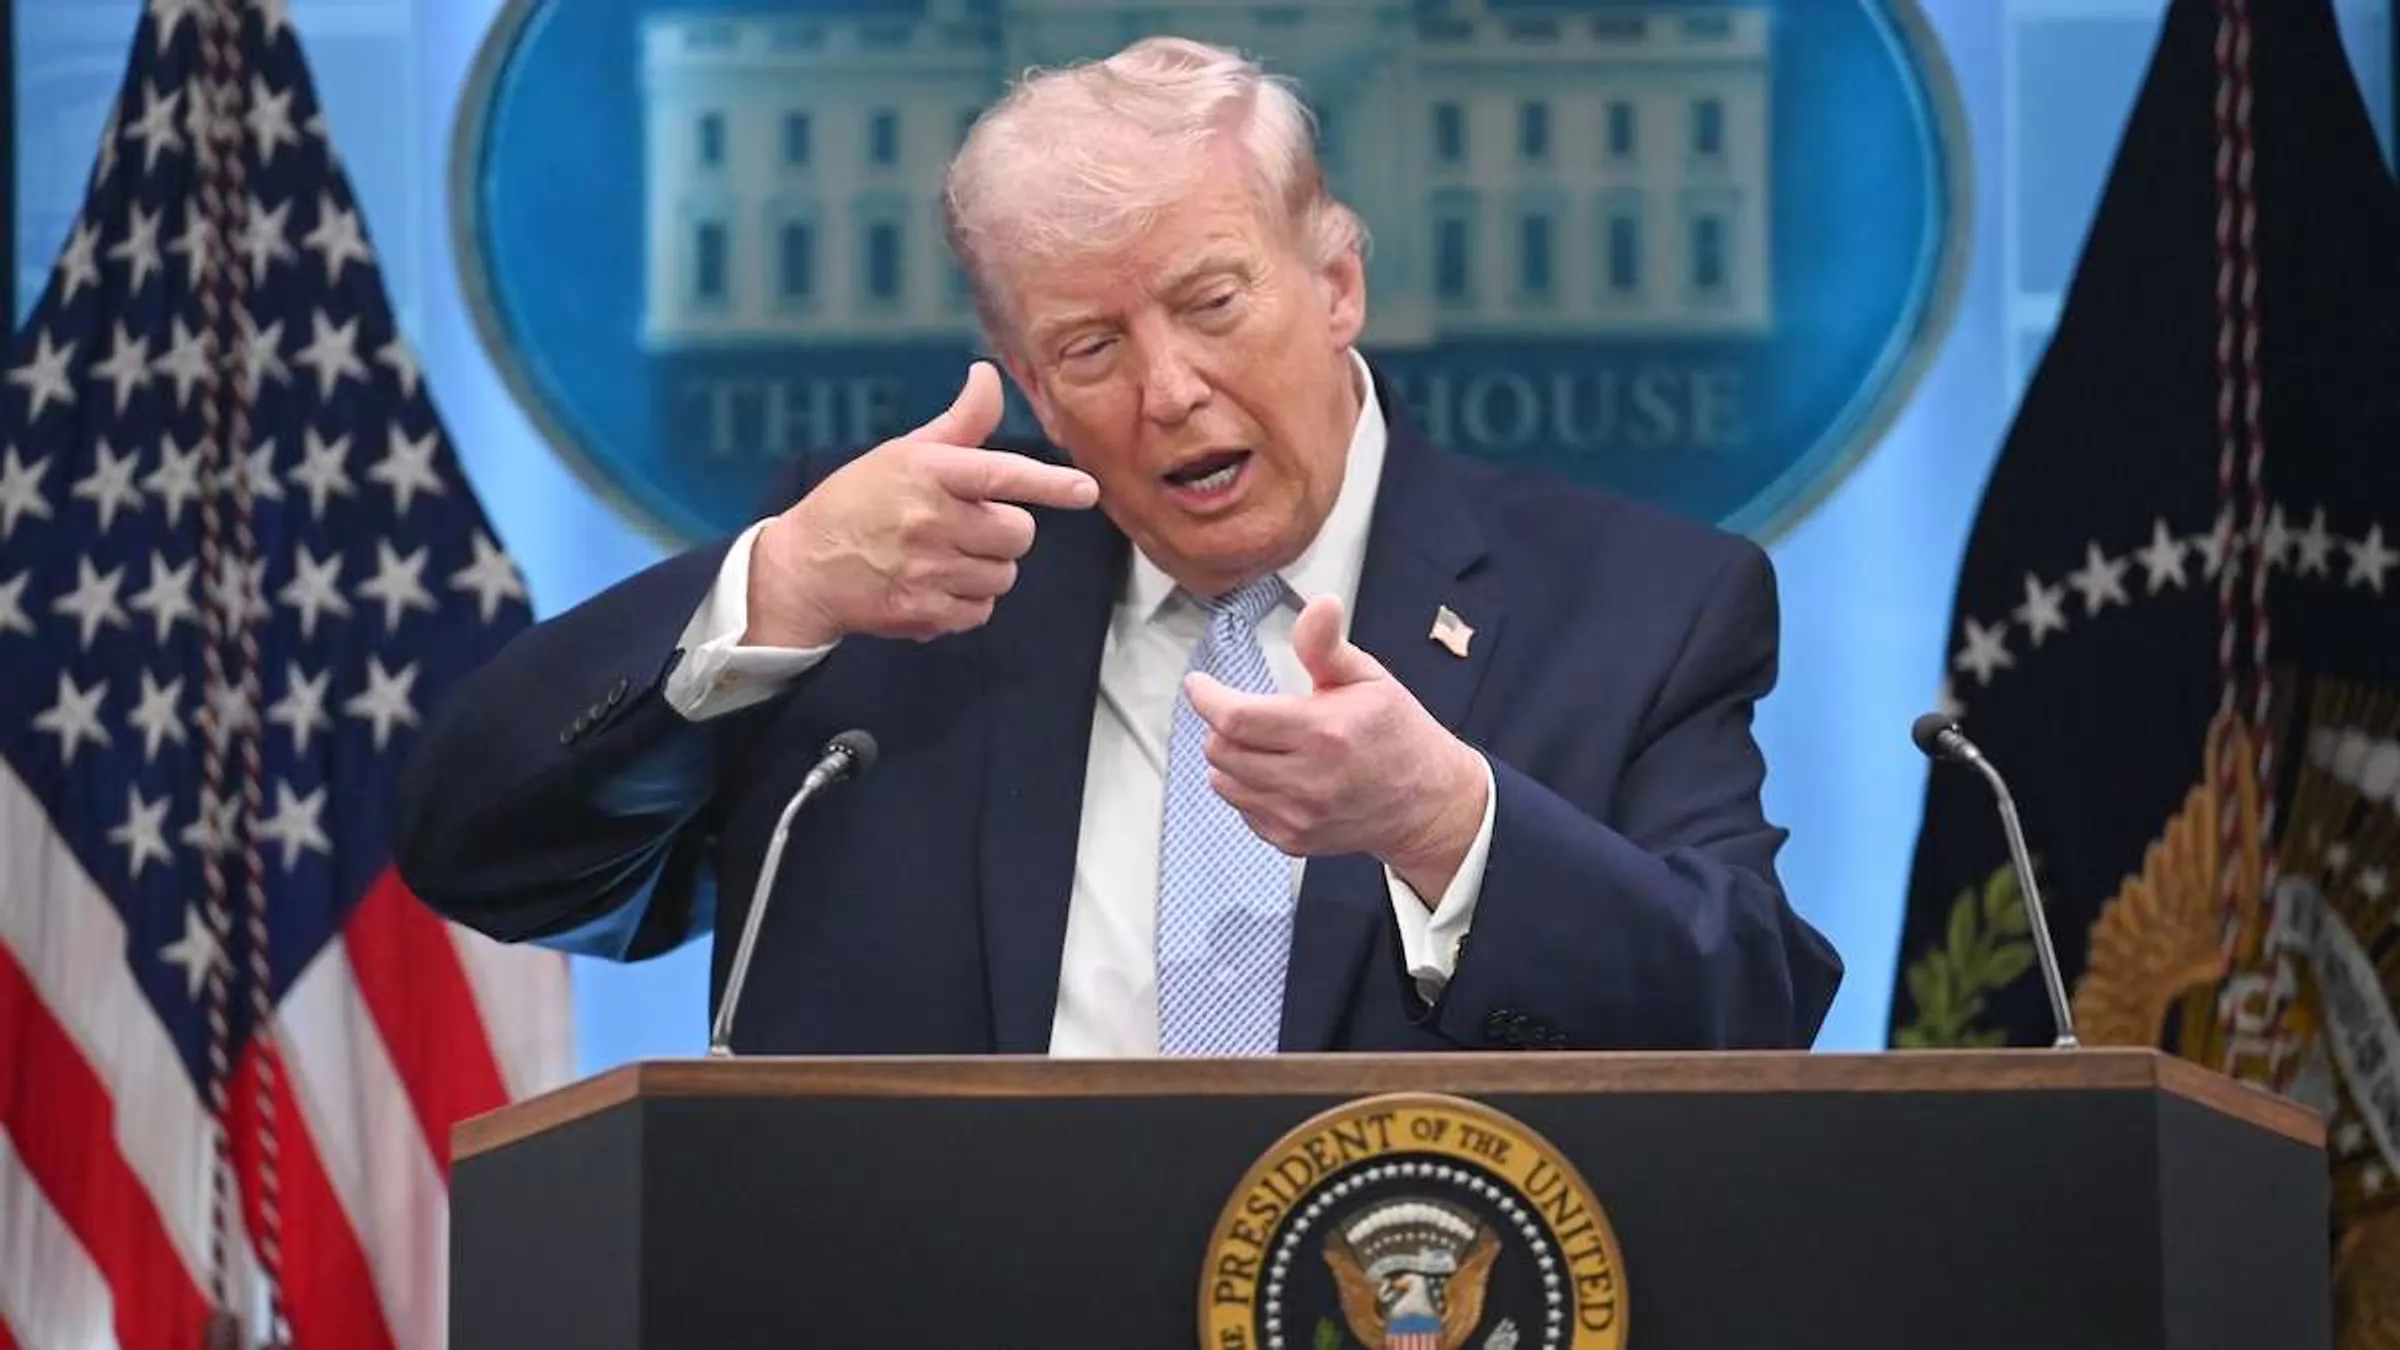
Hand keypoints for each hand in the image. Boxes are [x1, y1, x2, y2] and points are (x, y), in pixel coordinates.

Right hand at [746, 362, 1099, 646]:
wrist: (804, 567)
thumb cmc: (859, 501)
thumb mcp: (904, 453)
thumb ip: (960, 423)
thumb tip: (986, 374)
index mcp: (929, 473)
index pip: (1001, 473)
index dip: (1049, 483)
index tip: (1086, 491)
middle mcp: (929, 520)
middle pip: (1018, 533)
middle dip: (1004, 531)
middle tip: (968, 526)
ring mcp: (926, 570)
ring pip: (1003, 575)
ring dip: (986, 569)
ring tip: (944, 557)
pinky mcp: (921, 612)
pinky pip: (980, 611)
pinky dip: (967, 603)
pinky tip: (934, 586)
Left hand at [1185, 595, 1488, 901]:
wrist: (1426, 802)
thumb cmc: (1397, 734)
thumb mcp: (1369, 678)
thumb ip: (1328, 646)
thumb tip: (1321, 604)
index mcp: (1325, 732)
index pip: (1236, 718)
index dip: (1207, 699)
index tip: (1199, 685)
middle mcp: (1308, 780)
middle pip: (1221, 750)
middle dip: (1221, 725)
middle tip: (1244, 712)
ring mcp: (1299, 816)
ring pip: (1224, 782)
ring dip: (1230, 758)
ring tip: (1262, 743)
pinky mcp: (1293, 840)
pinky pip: (1243, 810)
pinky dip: (1247, 788)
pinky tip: (1277, 774)